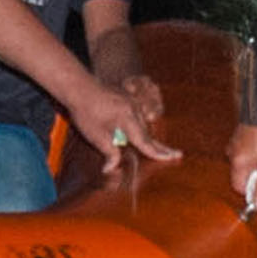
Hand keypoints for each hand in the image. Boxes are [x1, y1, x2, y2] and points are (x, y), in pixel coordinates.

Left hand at [66, 76, 181, 165]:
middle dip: (160, 146)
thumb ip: (109, 152)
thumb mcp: (96, 136)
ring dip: (149, 136)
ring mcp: (132, 102)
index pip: (146, 142)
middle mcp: (134, 110)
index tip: (173, 157)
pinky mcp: (127, 98)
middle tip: (177, 154)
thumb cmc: (86, 112)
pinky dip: (142, 125)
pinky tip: (141, 130)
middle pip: (148, 133)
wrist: (79, 87)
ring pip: (144, 124)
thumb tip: (111, 169)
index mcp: (128, 120)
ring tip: (161, 149)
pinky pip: (139, 115)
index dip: (159, 153)